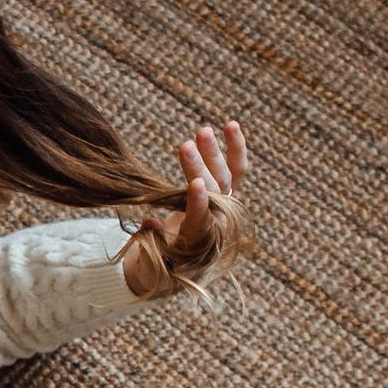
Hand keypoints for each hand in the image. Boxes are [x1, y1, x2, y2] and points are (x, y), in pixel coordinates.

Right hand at [142, 120, 248, 264]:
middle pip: (213, 193)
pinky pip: (236, 169)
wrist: (188, 262)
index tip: (195, 184)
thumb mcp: (153, 259)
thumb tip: (151, 220)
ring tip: (202, 130)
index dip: (199, 203)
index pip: (202, 220)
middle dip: (200, 169)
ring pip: (225, 177)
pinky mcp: (228, 192)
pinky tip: (230, 125)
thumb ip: (152, 241)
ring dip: (214, 153)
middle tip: (184, 146)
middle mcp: (219, 223)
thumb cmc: (165, 262)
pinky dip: (234, 148)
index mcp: (200, 242)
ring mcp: (226, 205)